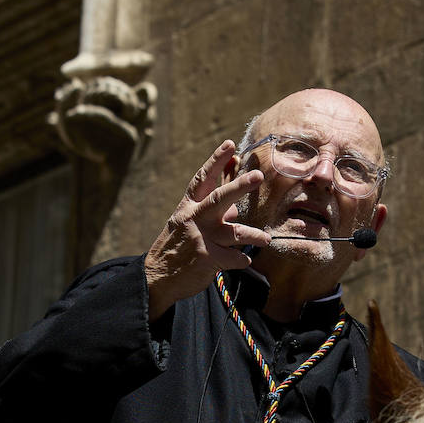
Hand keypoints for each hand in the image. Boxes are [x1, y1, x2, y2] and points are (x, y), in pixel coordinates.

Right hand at [144, 141, 269, 320]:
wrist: (157, 277)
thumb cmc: (176, 247)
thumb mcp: (187, 225)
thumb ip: (212, 214)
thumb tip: (235, 208)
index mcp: (188, 207)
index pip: (202, 179)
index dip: (216, 161)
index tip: (230, 145)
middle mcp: (195, 219)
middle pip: (219, 198)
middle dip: (240, 186)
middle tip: (258, 176)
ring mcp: (201, 238)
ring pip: (234, 232)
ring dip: (253, 234)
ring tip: (266, 238)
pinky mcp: (207, 259)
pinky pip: (233, 257)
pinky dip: (241, 259)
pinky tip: (245, 260)